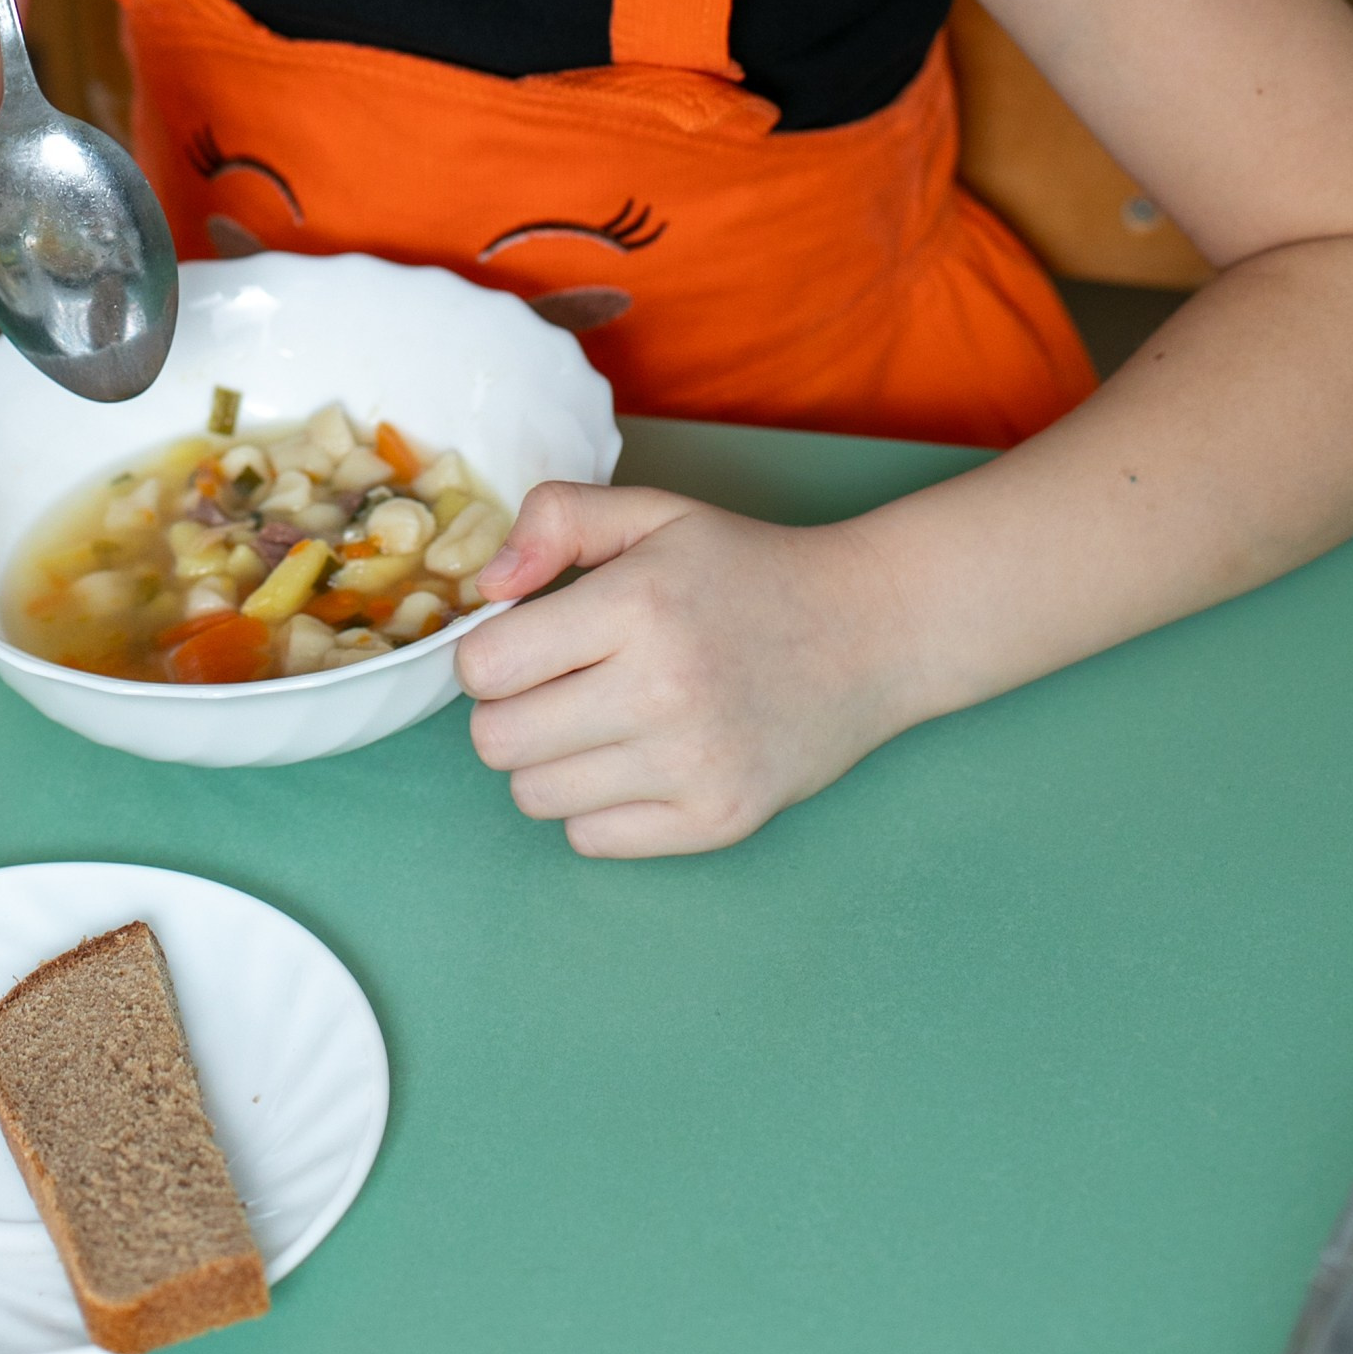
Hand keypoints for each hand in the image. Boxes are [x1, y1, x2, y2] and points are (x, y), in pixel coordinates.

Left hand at [455, 482, 915, 855]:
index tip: (525, 644)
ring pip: (535, 797)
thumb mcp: (651, 512)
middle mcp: (663, 690)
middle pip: (498, 742)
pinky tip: (635, 761)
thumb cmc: (744, 571)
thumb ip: (556, 520)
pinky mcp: (717, 822)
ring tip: (597, 721)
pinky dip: (595, 808)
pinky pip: (592, 841)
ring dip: (548, 762)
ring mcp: (693, 765)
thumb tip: (487, 587)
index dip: (487, 654)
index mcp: (636, 604)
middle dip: (508, 710)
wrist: (866, 633)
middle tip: (555, 686)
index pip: (486, 667)